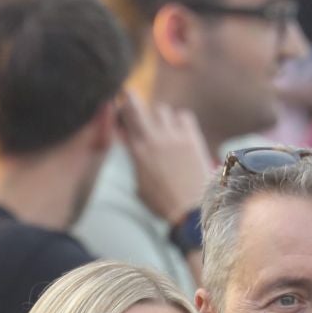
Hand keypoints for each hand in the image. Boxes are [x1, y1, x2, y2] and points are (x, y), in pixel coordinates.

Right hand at [118, 90, 213, 226]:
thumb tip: (128, 140)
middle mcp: (154, 139)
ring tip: (160, 126)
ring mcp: (174, 137)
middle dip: (132, 101)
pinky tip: (178, 130)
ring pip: (161, 108)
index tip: (119, 106)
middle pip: (137, 104)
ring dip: (158, 115)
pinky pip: (184, 115)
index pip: (123, 118)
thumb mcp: (138, 183)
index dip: (120, 108)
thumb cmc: (162, 202)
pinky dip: (179, 119)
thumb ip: (134, 158)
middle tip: (133, 104)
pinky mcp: (192, 138)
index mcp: (137, 151)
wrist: (190, 210)